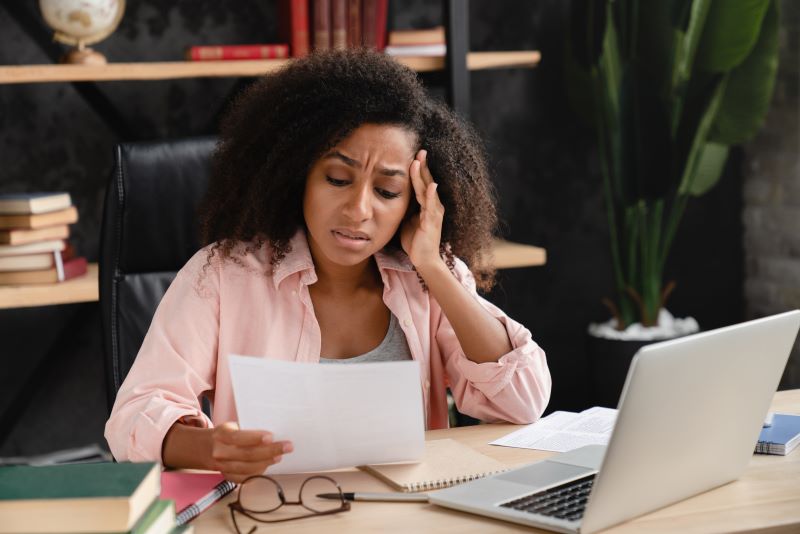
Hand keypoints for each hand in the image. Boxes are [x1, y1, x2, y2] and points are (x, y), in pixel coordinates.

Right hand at [210, 422, 292, 482]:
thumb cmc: (224, 435)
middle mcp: (220, 452)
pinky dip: (258, 472)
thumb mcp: (231, 427)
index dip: (255, 438)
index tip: (271, 437)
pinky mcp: (227, 476)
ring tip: (279, 456)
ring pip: (248, 468)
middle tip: (286, 447)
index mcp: (221, 435)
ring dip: (267, 462)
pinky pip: (245, 478)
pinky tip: (267, 465)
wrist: (204, 448)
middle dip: (270, 451)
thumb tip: (271, 434)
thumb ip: (247, 430)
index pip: (239, 438)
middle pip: (248, 455)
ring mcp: (223, 467)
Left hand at [400, 149, 444, 270]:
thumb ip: (405, 206)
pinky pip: (430, 207)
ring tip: (418, 161)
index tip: (414, 154)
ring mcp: (433, 213)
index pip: (422, 182)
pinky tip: (431, 185)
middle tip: (419, 150)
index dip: (419, 168)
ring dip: (423, 175)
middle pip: (427, 181)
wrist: (423, 260)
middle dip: (423, 165)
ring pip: (427, 190)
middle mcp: (433, 206)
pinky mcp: (431, 222)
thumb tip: (392, 195)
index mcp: (427, 204)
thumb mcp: (407, 219)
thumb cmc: (415, 240)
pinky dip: (430, 195)